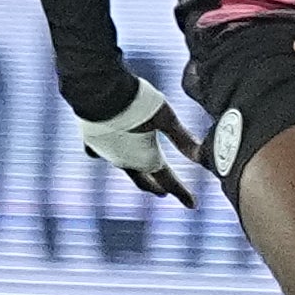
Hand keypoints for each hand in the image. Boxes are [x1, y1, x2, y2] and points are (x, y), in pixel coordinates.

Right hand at [68, 70, 201, 205]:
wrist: (98, 90)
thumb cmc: (136, 102)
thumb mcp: (166, 117)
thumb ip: (182, 138)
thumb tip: (202, 157)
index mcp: (146, 159)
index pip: (169, 181)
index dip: (182, 193)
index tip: (192, 204)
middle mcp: (126, 162)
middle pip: (145, 180)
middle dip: (158, 187)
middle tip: (167, 192)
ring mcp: (107, 154)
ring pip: (125, 168)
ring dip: (138, 174)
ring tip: (143, 173)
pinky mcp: (92, 141)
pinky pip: (103, 153)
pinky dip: (111, 154)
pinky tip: (110, 152)